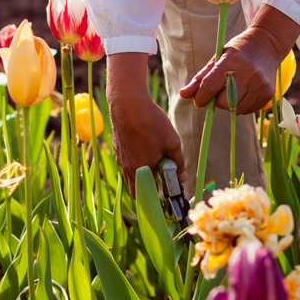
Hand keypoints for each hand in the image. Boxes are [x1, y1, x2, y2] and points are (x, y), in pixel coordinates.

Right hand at [105, 52, 185, 188]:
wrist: (127, 103)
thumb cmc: (151, 123)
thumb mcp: (172, 142)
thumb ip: (178, 163)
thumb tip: (182, 178)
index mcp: (141, 171)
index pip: (147, 195)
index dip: (158, 196)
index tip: (168, 191)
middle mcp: (127, 168)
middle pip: (136, 188)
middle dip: (149, 186)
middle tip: (162, 176)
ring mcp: (120, 157)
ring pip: (131, 173)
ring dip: (143, 171)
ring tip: (155, 156)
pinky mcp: (117, 146)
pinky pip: (127, 160)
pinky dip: (135, 158)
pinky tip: (144, 143)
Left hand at [180, 4, 299, 116]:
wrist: (267, 44)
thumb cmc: (237, 51)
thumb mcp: (217, 58)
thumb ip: (200, 78)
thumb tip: (183, 95)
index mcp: (232, 61)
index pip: (211, 85)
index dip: (201, 97)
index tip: (199, 101)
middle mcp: (248, 73)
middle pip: (223, 102)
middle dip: (217, 101)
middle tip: (219, 91)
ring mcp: (260, 84)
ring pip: (236, 109)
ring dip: (229, 105)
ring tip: (232, 90)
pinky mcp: (268, 93)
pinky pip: (248, 110)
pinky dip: (241, 106)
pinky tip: (244, 92)